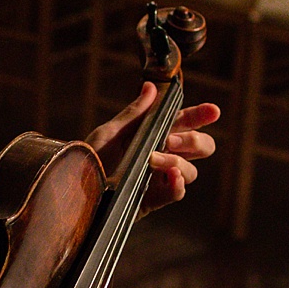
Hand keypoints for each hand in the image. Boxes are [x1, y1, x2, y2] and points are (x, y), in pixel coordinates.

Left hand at [87, 81, 221, 210]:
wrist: (76, 189)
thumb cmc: (90, 159)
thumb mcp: (110, 132)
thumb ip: (134, 113)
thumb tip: (151, 87)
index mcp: (153, 135)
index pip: (184, 122)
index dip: (200, 116)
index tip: (213, 111)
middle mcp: (162, 156)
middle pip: (200, 147)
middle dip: (195, 140)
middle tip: (173, 139)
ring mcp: (160, 178)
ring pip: (191, 170)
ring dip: (177, 161)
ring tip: (154, 159)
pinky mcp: (153, 199)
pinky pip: (177, 192)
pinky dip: (178, 184)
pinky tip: (171, 177)